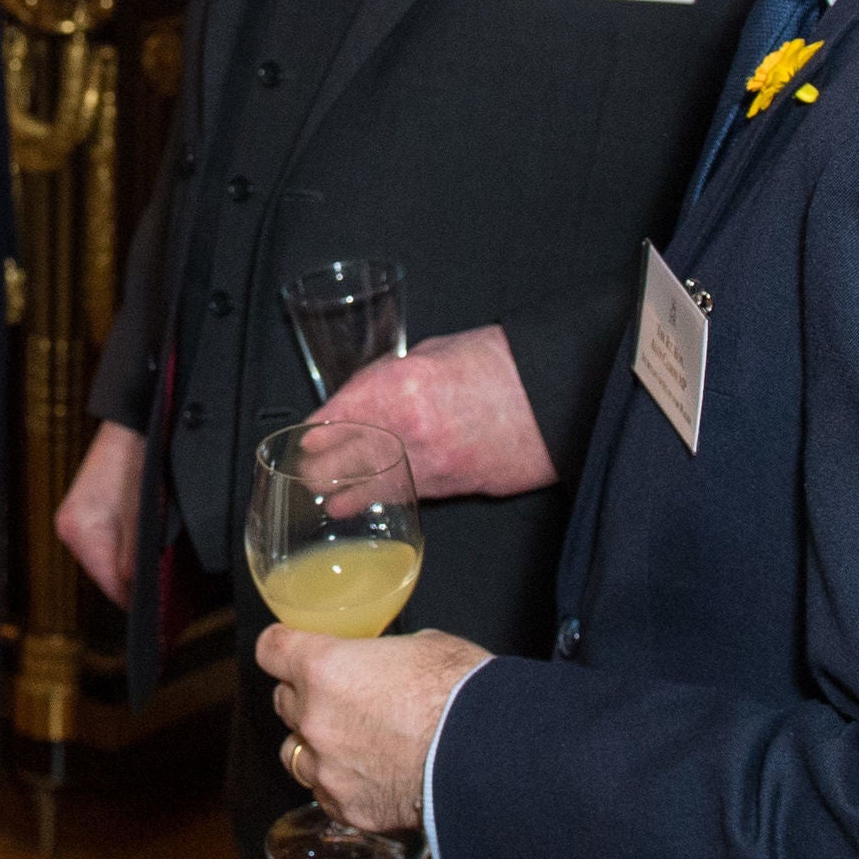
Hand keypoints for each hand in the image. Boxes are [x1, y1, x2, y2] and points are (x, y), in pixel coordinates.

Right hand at [55, 419, 146, 606]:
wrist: (135, 420)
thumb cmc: (139, 457)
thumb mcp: (144, 512)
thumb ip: (135, 555)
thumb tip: (133, 591)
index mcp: (78, 530)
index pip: (110, 586)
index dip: (138, 599)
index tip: (164, 608)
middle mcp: (71, 527)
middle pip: (108, 575)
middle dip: (135, 578)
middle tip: (169, 577)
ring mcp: (78, 519)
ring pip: (110, 559)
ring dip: (133, 560)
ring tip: (161, 551)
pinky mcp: (88, 511)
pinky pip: (110, 541)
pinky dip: (128, 543)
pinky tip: (147, 534)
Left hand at [258, 624, 492, 834]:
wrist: (488, 758)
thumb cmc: (462, 693)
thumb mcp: (426, 646)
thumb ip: (389, 654)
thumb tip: (391, 662)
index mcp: (325, 668)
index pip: (271, 650)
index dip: (281, 646)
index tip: (286, 648)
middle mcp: (314, 719)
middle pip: (283, 702)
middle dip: (305, 697)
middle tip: (339, 697)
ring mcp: (327, 769)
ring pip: (296, 754)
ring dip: (315, 746)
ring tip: (351, 744)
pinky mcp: (347, 808)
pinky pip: (326, 794)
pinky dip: (341, 785)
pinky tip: (372, 779)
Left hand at [317, 324, 554, 499]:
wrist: (554, 398)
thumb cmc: (502, 365)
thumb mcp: (435, 351)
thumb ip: (395, 373)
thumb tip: (367, 393)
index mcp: (402, 383)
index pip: (342, 411)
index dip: (318, 427)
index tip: (307, 434)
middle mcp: (410, 427)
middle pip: (348, 451)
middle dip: (321, 463)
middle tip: (304, 468)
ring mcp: (431, 461)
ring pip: (371, 480)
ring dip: (342, 489)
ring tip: (322, 495)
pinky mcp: (452, 484)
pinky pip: (404, 492)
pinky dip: (377, 499)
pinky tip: (357, 506)